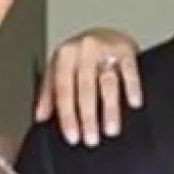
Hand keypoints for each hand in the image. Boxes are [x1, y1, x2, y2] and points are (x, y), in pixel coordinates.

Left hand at [34, 28, 142, 146]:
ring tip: (111, 130)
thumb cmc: (81, 57)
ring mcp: (105, 48)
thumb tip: (40, 117)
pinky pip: (130, 71)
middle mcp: (83, 50)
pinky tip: (133, 103)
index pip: (63, 90)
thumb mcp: (60, 70)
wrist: (105, 34)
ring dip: (109, 109)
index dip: (68, 116)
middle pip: (85, 89)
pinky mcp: (126, 49)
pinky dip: (132, 88)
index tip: (73, 137)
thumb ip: (49, 94)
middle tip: (91, 139)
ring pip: (108, 83)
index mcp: (64, 56)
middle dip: (88, 117)